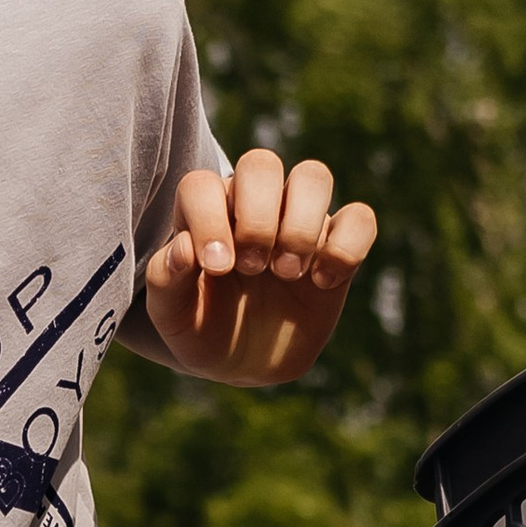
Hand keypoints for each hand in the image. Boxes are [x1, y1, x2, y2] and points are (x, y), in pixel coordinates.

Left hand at [142, 148, 376, 387]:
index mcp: (205, 212)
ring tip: (288, 272)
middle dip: (257, 217)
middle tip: (252, 268)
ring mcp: (297, 219)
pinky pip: (360, 218)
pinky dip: (346, 247)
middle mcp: (251, 204)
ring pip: (313, 176)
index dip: (209, 219)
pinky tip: (322, 282)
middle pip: (261, 163)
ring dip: (301, 225)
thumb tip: (184, 248)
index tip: (218, 268)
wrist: (244, 363)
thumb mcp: (172, 317)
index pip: (202, 185)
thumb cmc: (202, 330)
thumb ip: (165, 281)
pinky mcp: (335, 244)